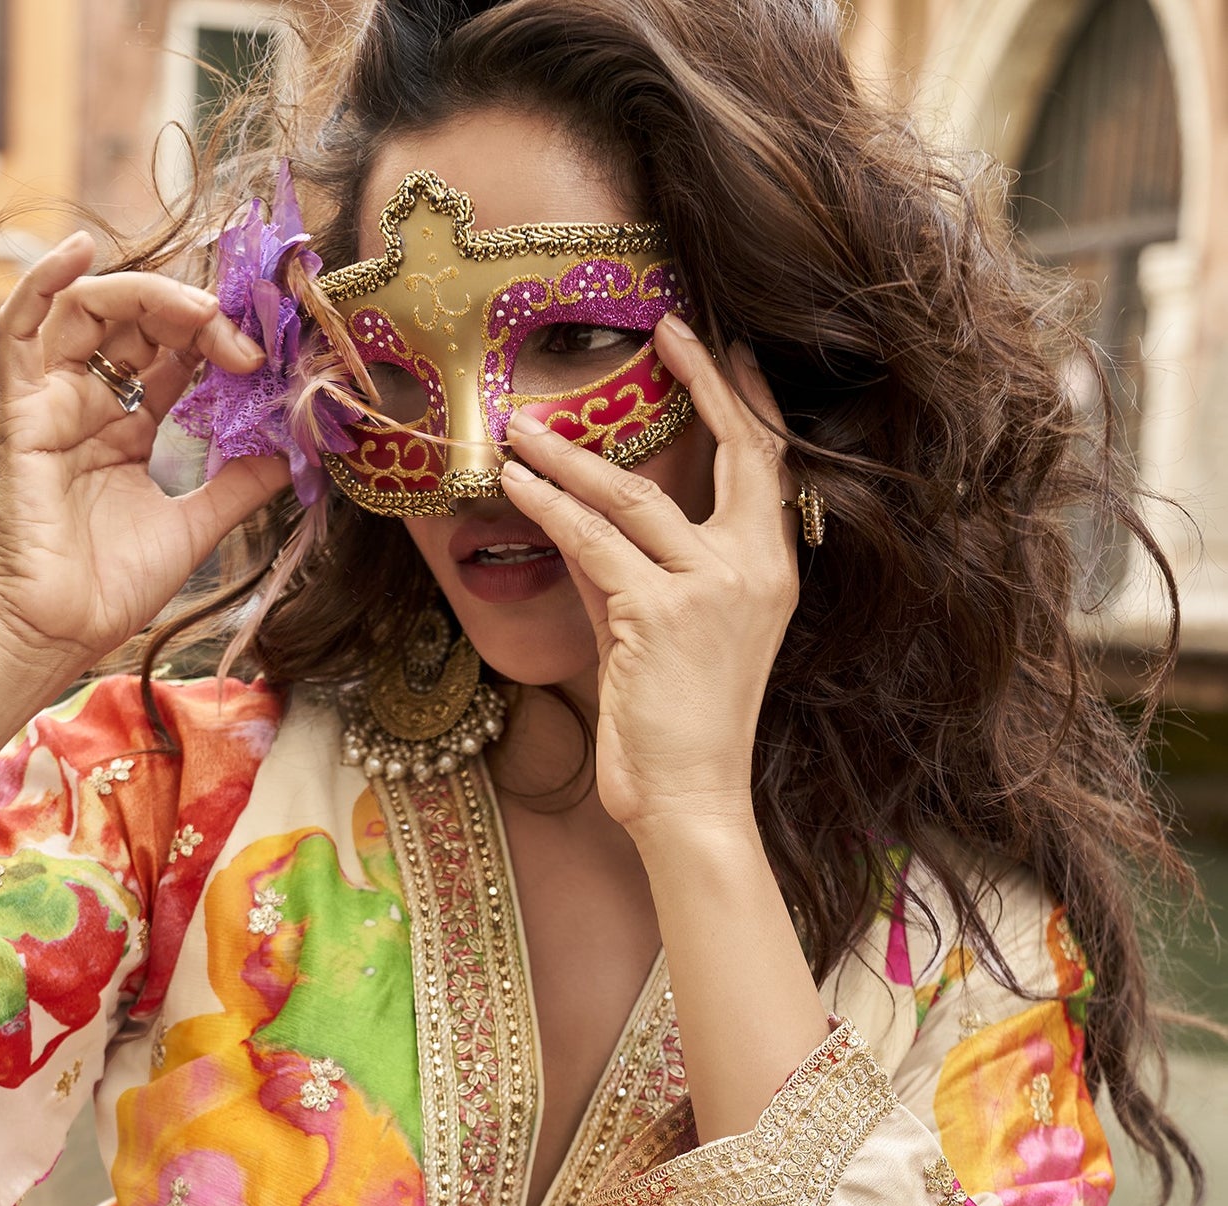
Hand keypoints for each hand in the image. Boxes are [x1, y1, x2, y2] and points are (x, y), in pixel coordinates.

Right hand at [0, 231, 289, 673]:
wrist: (59, 632)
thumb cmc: (112, 586)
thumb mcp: (198, 525)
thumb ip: (242, 483)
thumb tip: (298, 448)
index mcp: (130, 428)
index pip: (176, 356)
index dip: (220, 338)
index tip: (270, 347)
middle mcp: (91, 404)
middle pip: (140, 324)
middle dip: (196, 316)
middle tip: (244, 337)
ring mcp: (53, 403)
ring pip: (90, 312)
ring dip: (148, 297)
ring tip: (199, 311)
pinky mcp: (21, 413)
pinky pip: (17, 332)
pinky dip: (41, 283)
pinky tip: (79, 252)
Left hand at [501, 316, 800, 840]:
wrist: (692, 797)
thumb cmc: (678, 725)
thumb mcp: (659, 632)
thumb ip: (630, 569)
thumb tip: (578, 516)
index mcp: (772, 573)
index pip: (769, 465)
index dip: (747, 400)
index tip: (720, 345)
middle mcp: (755, 571)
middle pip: (739, 450)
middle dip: (703, 379)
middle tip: (665, 327)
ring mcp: (712, 590)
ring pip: (637, 495)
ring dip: (571, 455)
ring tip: (521, 426)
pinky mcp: (660, 614)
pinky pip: (593, 542)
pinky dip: (548, 508)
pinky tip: (514, 484)